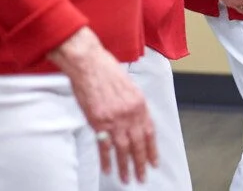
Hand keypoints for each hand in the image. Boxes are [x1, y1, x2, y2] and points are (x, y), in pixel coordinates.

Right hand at [48, 28, 156, 184]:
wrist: (88, 63)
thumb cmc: (106, 69)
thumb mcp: (128, 85)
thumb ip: (133, 104)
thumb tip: (135, 120)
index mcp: (139, 103)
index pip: (149, 131)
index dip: (151, 149)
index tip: (153, 162)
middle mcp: (130, 113)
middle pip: (138, 144)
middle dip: (140, 163)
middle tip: (142, 177)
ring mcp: (114, 119)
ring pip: (123, 149)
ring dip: (125, 167)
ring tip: (127, 179)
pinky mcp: (98, 122)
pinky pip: (104, 147)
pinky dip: (107, 160)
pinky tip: (109, 169)